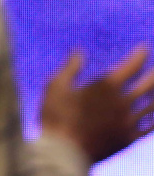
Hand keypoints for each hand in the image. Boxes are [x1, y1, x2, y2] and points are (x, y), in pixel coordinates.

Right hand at [40, 45, 153, 162]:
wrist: (64, 151)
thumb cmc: (56, 115)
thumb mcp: (55, 85)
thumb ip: (70, 67)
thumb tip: (79, 53)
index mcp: (105, 87)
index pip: (131, 67)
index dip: (140, 56)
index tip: (144, 49)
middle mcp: (122, 103)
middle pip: (148, 85)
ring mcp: (128, 122)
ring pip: (153, 106)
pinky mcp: (129, 138)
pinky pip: (150, 127)